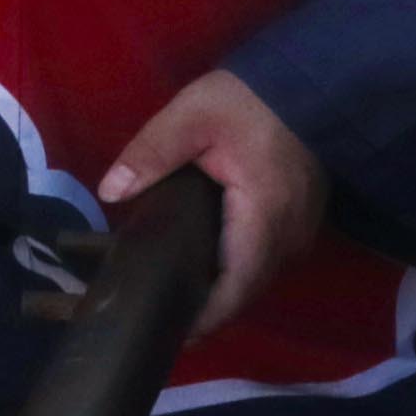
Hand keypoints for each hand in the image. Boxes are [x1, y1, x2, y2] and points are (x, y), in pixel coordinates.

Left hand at [98, 66, 325, 339]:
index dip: (202, 320)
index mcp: (264, 220)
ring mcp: (300, 233)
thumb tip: (110, 191)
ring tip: (172, 296)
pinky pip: (263, 261)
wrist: (306, 83)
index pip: (234, 291)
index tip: (164, 333)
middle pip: (244, 294)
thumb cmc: (249, 101)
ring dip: (220, 292)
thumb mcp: (192, 117)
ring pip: (255, 280)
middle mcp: (288, 239)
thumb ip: (151, 154)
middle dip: (205, 311)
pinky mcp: (299, 223)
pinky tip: (202, 265)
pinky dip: (234, 271)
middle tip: (156, 316)